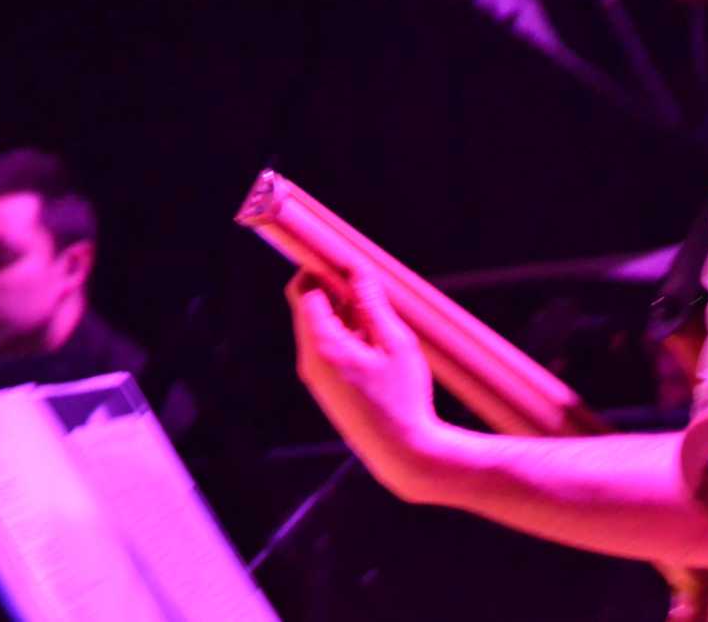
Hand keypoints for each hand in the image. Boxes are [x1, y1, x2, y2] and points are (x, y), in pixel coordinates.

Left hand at [287, 263, 442, 496]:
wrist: (402, 452)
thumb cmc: (403, 397)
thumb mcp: (396, 343)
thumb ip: (373, 304)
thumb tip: (356, 270)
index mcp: (323, 346)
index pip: (304, 291)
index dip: (320, 267)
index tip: (342, 255)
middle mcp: (311, 361)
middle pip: (309, 307)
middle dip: (334, 287)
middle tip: (368, 280)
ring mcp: (317, 376)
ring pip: (321, 327)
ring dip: (345, 311)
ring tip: (381, 314)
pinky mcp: (328, 387)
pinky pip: (329, 346)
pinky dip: (347, 332)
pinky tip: (378, 339)